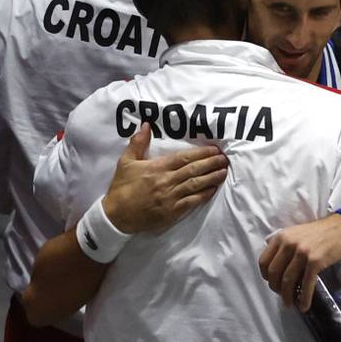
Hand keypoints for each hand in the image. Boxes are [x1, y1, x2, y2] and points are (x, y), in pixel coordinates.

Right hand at [102, 123, 227, 233]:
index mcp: (157, 167)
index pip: (184, 158)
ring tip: (224, 171)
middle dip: (211, 163)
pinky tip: (213, 189)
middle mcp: (167, 181)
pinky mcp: (172, 212)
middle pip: (194, 170)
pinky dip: (204, 195)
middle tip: (224, 159)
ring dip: (212, 178)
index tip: (214, 149)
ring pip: (196, 185)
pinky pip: (192, 201)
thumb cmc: (122, 188)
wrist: (116, 216)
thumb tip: (146, 125)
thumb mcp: (126, 162)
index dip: (201, 153)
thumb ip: (138, 143)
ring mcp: (170, 197)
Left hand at [258, 214, 340, 311]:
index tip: (271, 282)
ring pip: (287, 280)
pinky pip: (306, 284)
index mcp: (281, 237)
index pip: (263, 261)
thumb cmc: (318, 232)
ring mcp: (302, 252)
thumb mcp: (294, 233)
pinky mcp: (315, 261)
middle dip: (275, 288)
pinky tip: (304, 305)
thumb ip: (282, 245)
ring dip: (287, 296)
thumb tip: (274, 267)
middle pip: (274, 273)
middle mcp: (289, 244)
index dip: (265, 276)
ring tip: (289, 303)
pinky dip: (304, 298)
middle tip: (281, 294)